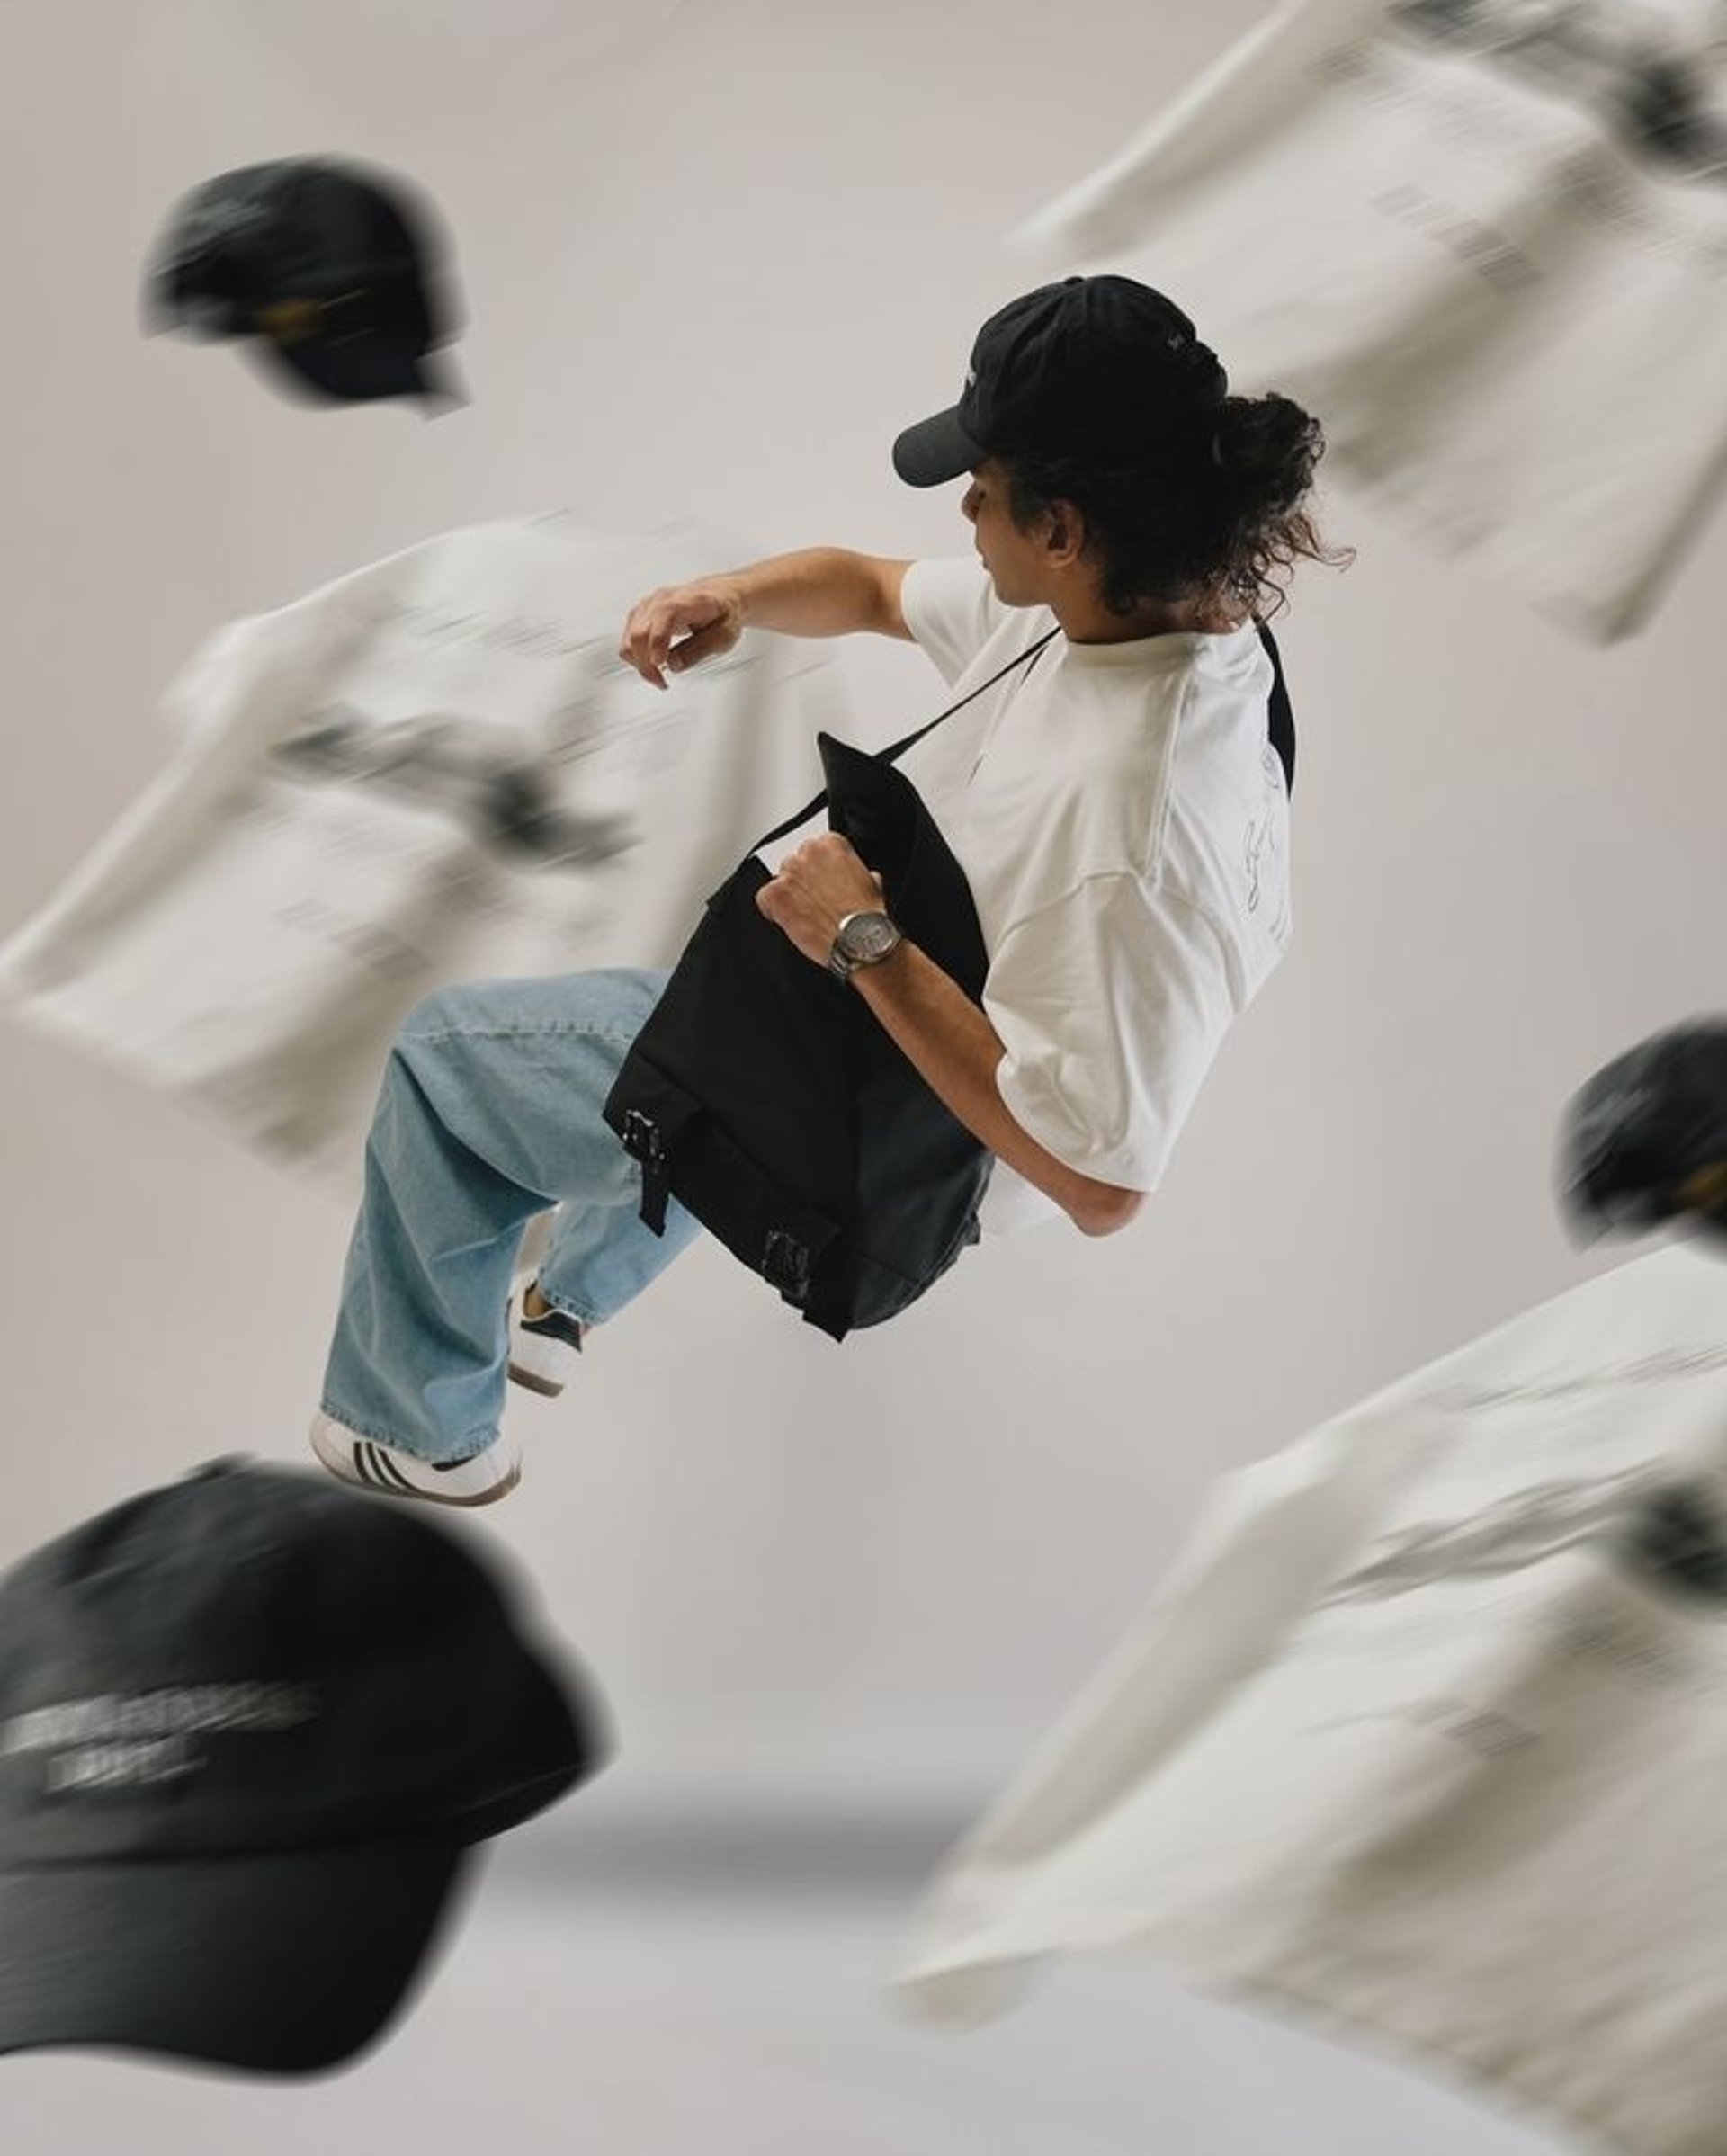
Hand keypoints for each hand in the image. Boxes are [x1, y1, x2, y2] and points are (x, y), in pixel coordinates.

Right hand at [618, 578, 745, 689]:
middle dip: (646, 663)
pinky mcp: (640, 617)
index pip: (663, 616)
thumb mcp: (724, 635)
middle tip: (662, 682)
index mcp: (685, 601)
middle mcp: (661, 600)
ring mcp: (647, 607)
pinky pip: (628, 641)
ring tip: (659, 678)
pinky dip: (636, 658)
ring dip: (640, 663)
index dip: (658, 642)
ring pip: (629, 639)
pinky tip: (653, 667)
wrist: (719, 597)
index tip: (660, 665)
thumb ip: (699, 650)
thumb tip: (674, 664)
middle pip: (639, 632)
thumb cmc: (723, 614)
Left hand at [755, 833, 885, 969]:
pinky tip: (789, 921)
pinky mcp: (776, 896)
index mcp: (831, 844)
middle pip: (796, 863)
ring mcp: (789, 874)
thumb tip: (856, 877)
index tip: (825, 882)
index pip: (816, 848)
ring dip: (790, 895)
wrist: (860, 940)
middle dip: (804, 881)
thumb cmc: (866, 916)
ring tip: (805, 914)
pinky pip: (764, 899)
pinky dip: (773, 911)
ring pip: (780, 880)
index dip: (821, 869)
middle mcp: (807, 853)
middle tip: (815, 901)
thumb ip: (855, 872)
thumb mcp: (872, 883)